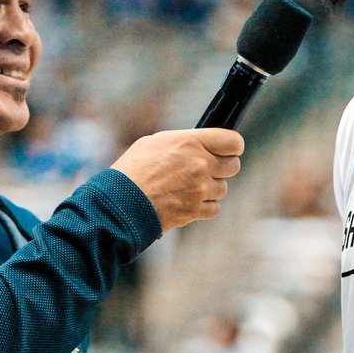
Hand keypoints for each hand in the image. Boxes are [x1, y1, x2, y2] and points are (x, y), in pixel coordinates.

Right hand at [110, 128, 243, 232]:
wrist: (121, 202)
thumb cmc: (132, 170)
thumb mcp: (155, 142)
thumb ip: (184, 142)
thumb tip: (198, 143)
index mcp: (191, 142)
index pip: (233, 142)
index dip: (232, 146)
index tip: (227, 150)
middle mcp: (200, 165)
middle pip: (233, 166)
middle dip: (222, 167)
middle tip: (206, 169)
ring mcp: (200, 189)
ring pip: (223, 188)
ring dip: (210, 188)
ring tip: (188, 187)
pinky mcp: (196, 211)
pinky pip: (215, 208)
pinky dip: (204, 206)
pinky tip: (187, 201)